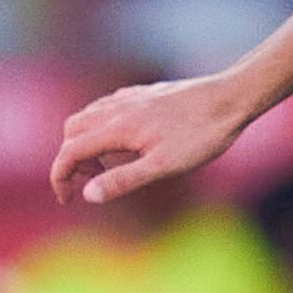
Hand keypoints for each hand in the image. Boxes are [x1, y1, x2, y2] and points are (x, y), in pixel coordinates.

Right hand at [50, 73, 254, 206]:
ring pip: (89, 115)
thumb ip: (124, 179)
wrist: (232, 98)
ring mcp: (132, 97)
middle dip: (71, 158)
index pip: (70, 151)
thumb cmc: (202, 135)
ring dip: (85, 140)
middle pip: (72, 130)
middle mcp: (118, 108)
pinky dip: (102, 124)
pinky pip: (109, 105)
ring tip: (109, 164)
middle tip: (92, 181)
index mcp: (117, 128)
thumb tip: (88, 194)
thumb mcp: (164, 166)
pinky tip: (126, 139)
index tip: (68, 199)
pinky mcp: (146, 92)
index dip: (60, 177)